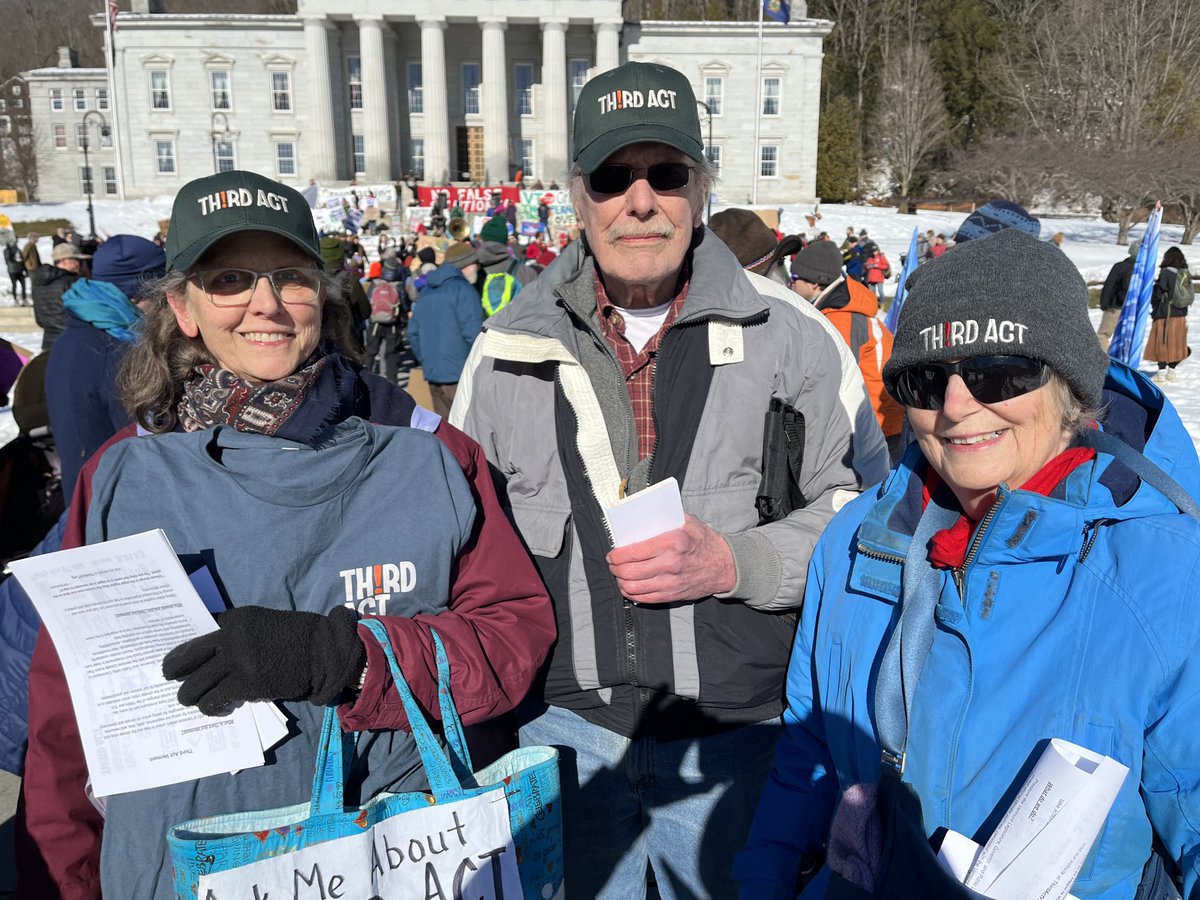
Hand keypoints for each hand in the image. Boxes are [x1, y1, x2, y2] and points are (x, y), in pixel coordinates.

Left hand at [162, 605, 365, 715]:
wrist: (323, 651)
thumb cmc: (294, 637)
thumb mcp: (261, 623)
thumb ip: (234, 632)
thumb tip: (207, 652)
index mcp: (234, 620)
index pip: (193, 639)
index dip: (177, 656)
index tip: (171, 666)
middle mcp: (230, 638)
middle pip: (185, 662)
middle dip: (175, 677)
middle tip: (178, 686)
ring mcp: (237, 662)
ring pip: (195, 686)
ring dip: (192, 697)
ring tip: (197, 701)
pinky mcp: (247, 684)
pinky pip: (215, 700)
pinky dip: (212, 707)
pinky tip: (218, 707)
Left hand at [606, 514, 735, 604]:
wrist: (725, 566)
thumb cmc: (704, 541)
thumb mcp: (687, 522)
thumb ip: (664, 519)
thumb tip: (637, 519)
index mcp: (673, 542)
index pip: (634, 551)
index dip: (617, 555)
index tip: (612, 554)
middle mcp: (671, 563)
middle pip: (629, 571)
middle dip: (615, 568)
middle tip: (613, 564)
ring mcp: (671, 583)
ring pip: (633, 587)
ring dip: (620, 581)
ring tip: (619, 574)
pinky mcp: (672, 596)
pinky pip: (643, 598)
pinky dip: (631, 593)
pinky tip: (629, 586)